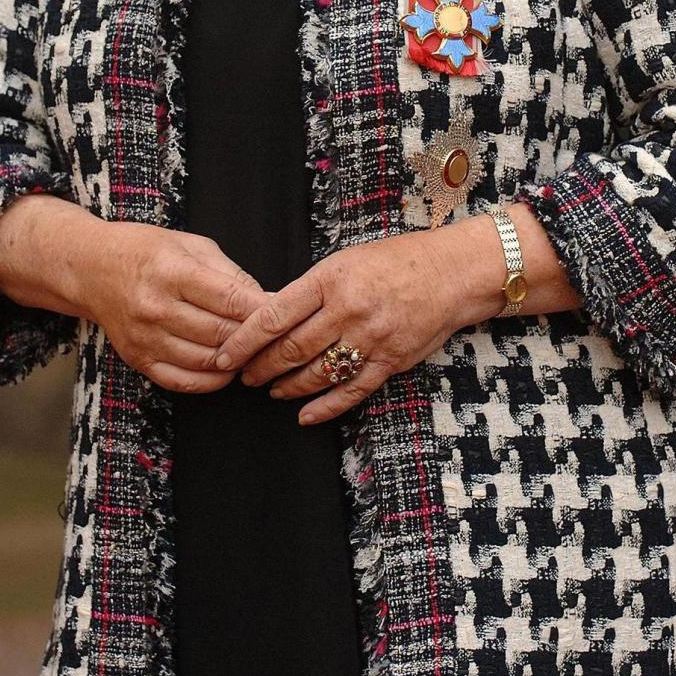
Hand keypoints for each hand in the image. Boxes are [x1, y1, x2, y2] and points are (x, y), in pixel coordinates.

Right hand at [87, 222, 271, 394]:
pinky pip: (182, 381)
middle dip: (254, 337)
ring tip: (253, 351)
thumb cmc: (146, 250)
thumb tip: (267, 300)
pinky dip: (211, 381)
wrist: (91, 268)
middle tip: (276, 336)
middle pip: (221, 333)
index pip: (231, 299)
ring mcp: (145, 338)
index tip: (284, 314)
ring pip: (206, 361)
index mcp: (172, 271)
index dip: (263, 310)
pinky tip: (226, 369)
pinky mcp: (138, 359)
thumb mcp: (192, 245)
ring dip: (237, 360)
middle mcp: (156, 307)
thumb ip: (231, 274)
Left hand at [212, 232, 461, 424]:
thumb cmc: (397, 261)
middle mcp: (348, 309)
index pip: (274, 315)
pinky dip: (324, 407)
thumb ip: (314, 289)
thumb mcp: (347, 260)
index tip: (224, 355)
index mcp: (331, 279)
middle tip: (244, 377)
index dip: (243, 340)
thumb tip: (273, 317)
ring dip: (287, 387)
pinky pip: (350, 391)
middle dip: (260, 368)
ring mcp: (370, 338)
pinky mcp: (390, 361)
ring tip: (271, 390)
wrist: (451, 273)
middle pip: (291, 349)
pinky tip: (305, 414)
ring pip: (316, 373)